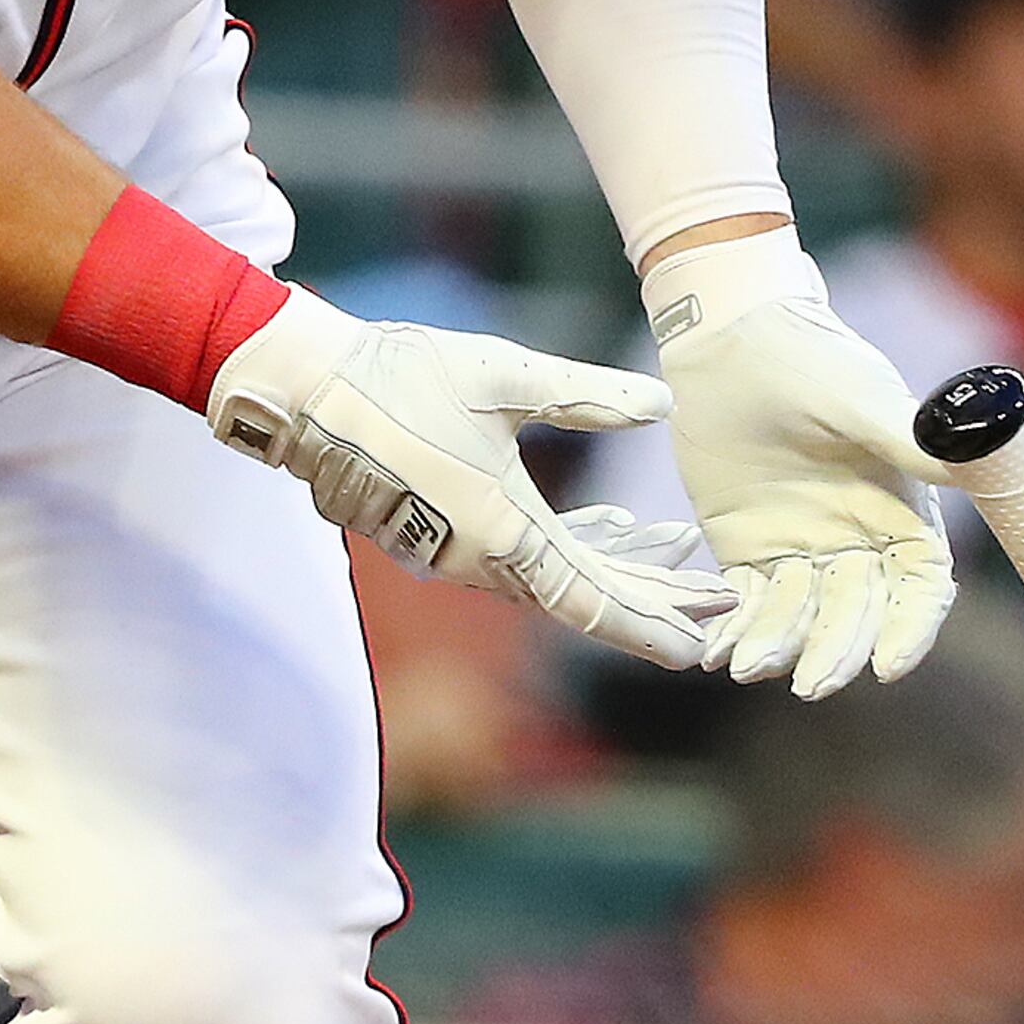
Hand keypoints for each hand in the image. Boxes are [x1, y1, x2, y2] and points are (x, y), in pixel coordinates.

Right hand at [210, 294, 732, 669]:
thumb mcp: (505, 377)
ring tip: (680, 560)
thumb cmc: (400, 376)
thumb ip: (587, 395)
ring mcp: (453, 550)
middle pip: (582, 598)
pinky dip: (573, 550)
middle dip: (653, 602)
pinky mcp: (437, 529)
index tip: (701, 647)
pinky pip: (523, 556)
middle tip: (720, 603)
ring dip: (617, 573)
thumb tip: (663, 404)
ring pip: (555, 577)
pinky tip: (612, 530)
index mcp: (502, 532)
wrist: (303, 388)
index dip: (652, 624)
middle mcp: (478, 559)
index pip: (591, 601)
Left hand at [647, 230, 952, 698]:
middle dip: (838, 650)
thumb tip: (975, 449)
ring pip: (802, 618)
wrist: (733, 338)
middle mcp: (860, 542)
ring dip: (780, 646)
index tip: (889, 666)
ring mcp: (804, 551)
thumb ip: (908, 435)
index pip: (920, 587)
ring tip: (747, 667)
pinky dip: (735, 629)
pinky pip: (748, 604)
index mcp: (903, 511)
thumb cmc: (810, 357)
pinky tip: (714, 651)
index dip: (910, 629)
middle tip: (811, 684)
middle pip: (859, 615)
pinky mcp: (749, 551)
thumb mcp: (860, 397)